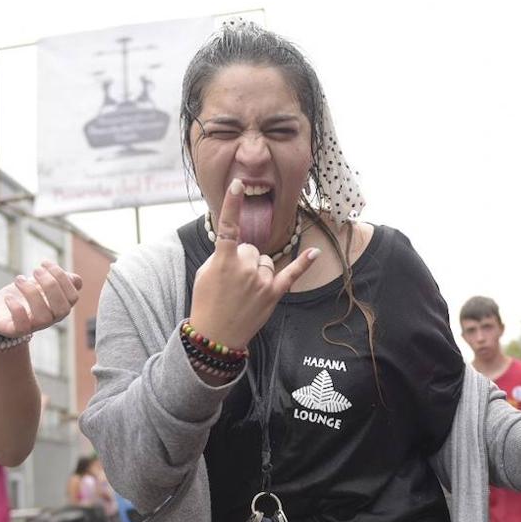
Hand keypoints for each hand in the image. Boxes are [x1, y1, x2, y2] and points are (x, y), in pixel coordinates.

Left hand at [0, 260, 83, 338]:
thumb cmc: (21, 295)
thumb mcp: (40, 284)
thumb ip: (58, 280)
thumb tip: (76, 280)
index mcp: (59, 306)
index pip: (73, 297)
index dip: (62, 278)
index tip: (44, 263)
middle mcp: (50, 319)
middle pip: (62, 308)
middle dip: (50, 285)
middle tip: (34, 270)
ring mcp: (34, 326)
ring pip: (43, 316)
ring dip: (31, 293)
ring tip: (19, 279)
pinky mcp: (16, 331)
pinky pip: (22, 326)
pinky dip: (16, 309)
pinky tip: (9, 297)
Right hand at [189, 179, 319, 347]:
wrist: (216, 336)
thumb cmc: (207, 302)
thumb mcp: (205, 274)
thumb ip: (221, 255)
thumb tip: (237, 246)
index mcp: (224, 261)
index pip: (228, 226)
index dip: (232, 204)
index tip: (238, 185)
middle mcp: (245, 268)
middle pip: (252, 249)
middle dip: (243, 260)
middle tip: (232, 281)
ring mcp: (261, 281)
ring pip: (265, 260)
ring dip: (257, 270)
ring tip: (244, 291)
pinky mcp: (273, 294)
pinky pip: (291, 274)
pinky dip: (304, 264)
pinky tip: (315, 253)